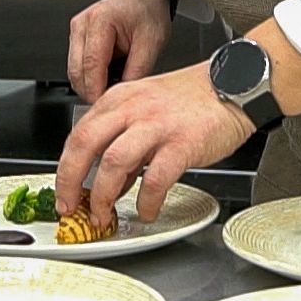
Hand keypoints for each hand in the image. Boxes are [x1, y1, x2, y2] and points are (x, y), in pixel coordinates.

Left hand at [55, 62, 253, 225]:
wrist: (236, 85)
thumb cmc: (195, 99)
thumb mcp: (149, 110)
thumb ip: (126, 142)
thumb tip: (111, 183)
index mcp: (121, 99)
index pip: (78, 133)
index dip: (65, 168)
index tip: (64, 192)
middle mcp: (133, 109)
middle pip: (85, 144)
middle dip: (70, 181)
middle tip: (70, 207)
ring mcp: (157, 125)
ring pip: (113, 161)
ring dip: (103, 195)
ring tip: (105, 215)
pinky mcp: (182, 143)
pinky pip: (156, 178)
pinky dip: (147, 200)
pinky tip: (147, 210)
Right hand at [67, 0, 170, 103]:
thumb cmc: (148, 12)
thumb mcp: (153, 42)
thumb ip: (138, 70)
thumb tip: (123, 95)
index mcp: (101, 20)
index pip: (91, 64)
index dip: (97, 90)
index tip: (106, 106)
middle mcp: (82, 24)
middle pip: (77, 71)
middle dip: (92, 91)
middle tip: (114, 102)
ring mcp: (76, 30)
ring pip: (74, 72)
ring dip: (90, 85)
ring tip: (115, 85)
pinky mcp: (76, 38)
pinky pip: (77, 66)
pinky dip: (90, 77)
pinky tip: (108, 76)